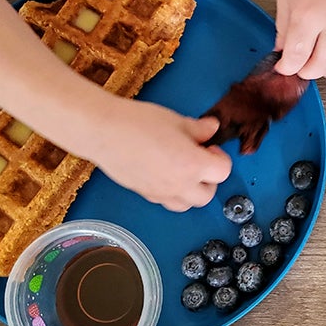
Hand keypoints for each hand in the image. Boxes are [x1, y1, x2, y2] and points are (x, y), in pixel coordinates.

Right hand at [92, 99, 231, 211]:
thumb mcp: (176, 121)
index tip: (209, 147)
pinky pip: (166, 201)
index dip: (220, 157)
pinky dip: (172, 192)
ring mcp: (160, 193)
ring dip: (191, 191)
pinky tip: (164, 172)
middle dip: (209, 179)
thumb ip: (199, 129)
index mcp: (193, 165)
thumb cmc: (138, 123)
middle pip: (208, 195)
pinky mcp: (144, 194)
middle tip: (200, 160)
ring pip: (187, 205)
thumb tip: (212, 128)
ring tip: (183, 170)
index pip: (223, 171)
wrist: (103, 131)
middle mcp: (179, 185)